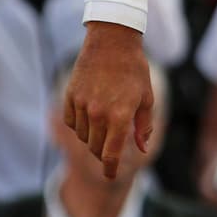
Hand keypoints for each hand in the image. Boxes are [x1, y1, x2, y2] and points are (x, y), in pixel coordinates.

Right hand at [64, 20, 153, 178]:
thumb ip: (143, 126)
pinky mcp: (70, 96)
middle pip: (96, 148)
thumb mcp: (146, 98)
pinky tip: (89, 117)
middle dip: (104, 153)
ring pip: (83, 137)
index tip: (110, 176)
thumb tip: (142, 149)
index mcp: (120, 116)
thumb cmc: (134, 69)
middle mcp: (99, 113)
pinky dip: (79, 126)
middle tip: (111, 148)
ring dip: (92, 138)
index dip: (110, 169)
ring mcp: (82, 104)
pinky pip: (71, 122)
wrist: (112, 41)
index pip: (111, 154)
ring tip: (103, 126)